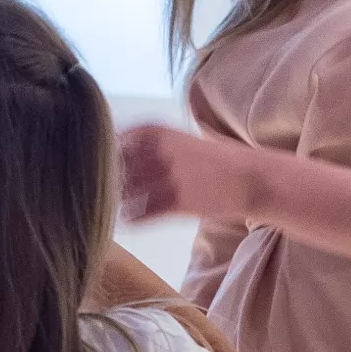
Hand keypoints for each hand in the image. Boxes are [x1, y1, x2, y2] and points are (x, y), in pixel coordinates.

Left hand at [118, 123, 261, 224]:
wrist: (249, 179)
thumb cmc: (211, 160)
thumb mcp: (179, 140)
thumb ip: (148, 145)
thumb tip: (111, 151)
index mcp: (160, 132)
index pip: (117, 138)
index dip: (106, 151)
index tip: (101, 160)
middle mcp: (161, 152)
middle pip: (117, 166)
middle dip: (109, 177)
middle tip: (104, 186)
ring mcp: (169, 178)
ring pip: (126, 192)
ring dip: (119, 200)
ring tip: (117, 204)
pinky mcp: (177, 204)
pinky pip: (142, 214)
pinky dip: (132, 219)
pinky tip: (129, 219)